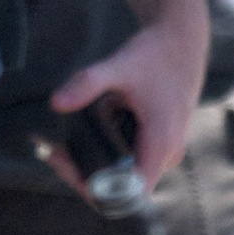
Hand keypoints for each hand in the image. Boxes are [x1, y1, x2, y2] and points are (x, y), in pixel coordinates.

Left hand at [49, 0, 209, 190]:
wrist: (181, 42)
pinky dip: (103, 155)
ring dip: (92, 167)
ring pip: (124, 176)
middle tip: (52, 152)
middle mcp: (166, 154)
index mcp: (161, 143)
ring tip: (59, 146)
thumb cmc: (153, 55)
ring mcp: (164, 151)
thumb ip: (87, 83)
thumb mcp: (117, 66)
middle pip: (123, 188)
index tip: (66, 165)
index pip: (130, 192)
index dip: (95, 189)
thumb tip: (56, 104)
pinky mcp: (159, 143)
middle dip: (84, 175)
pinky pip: (129, 162)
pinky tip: (79, 138)